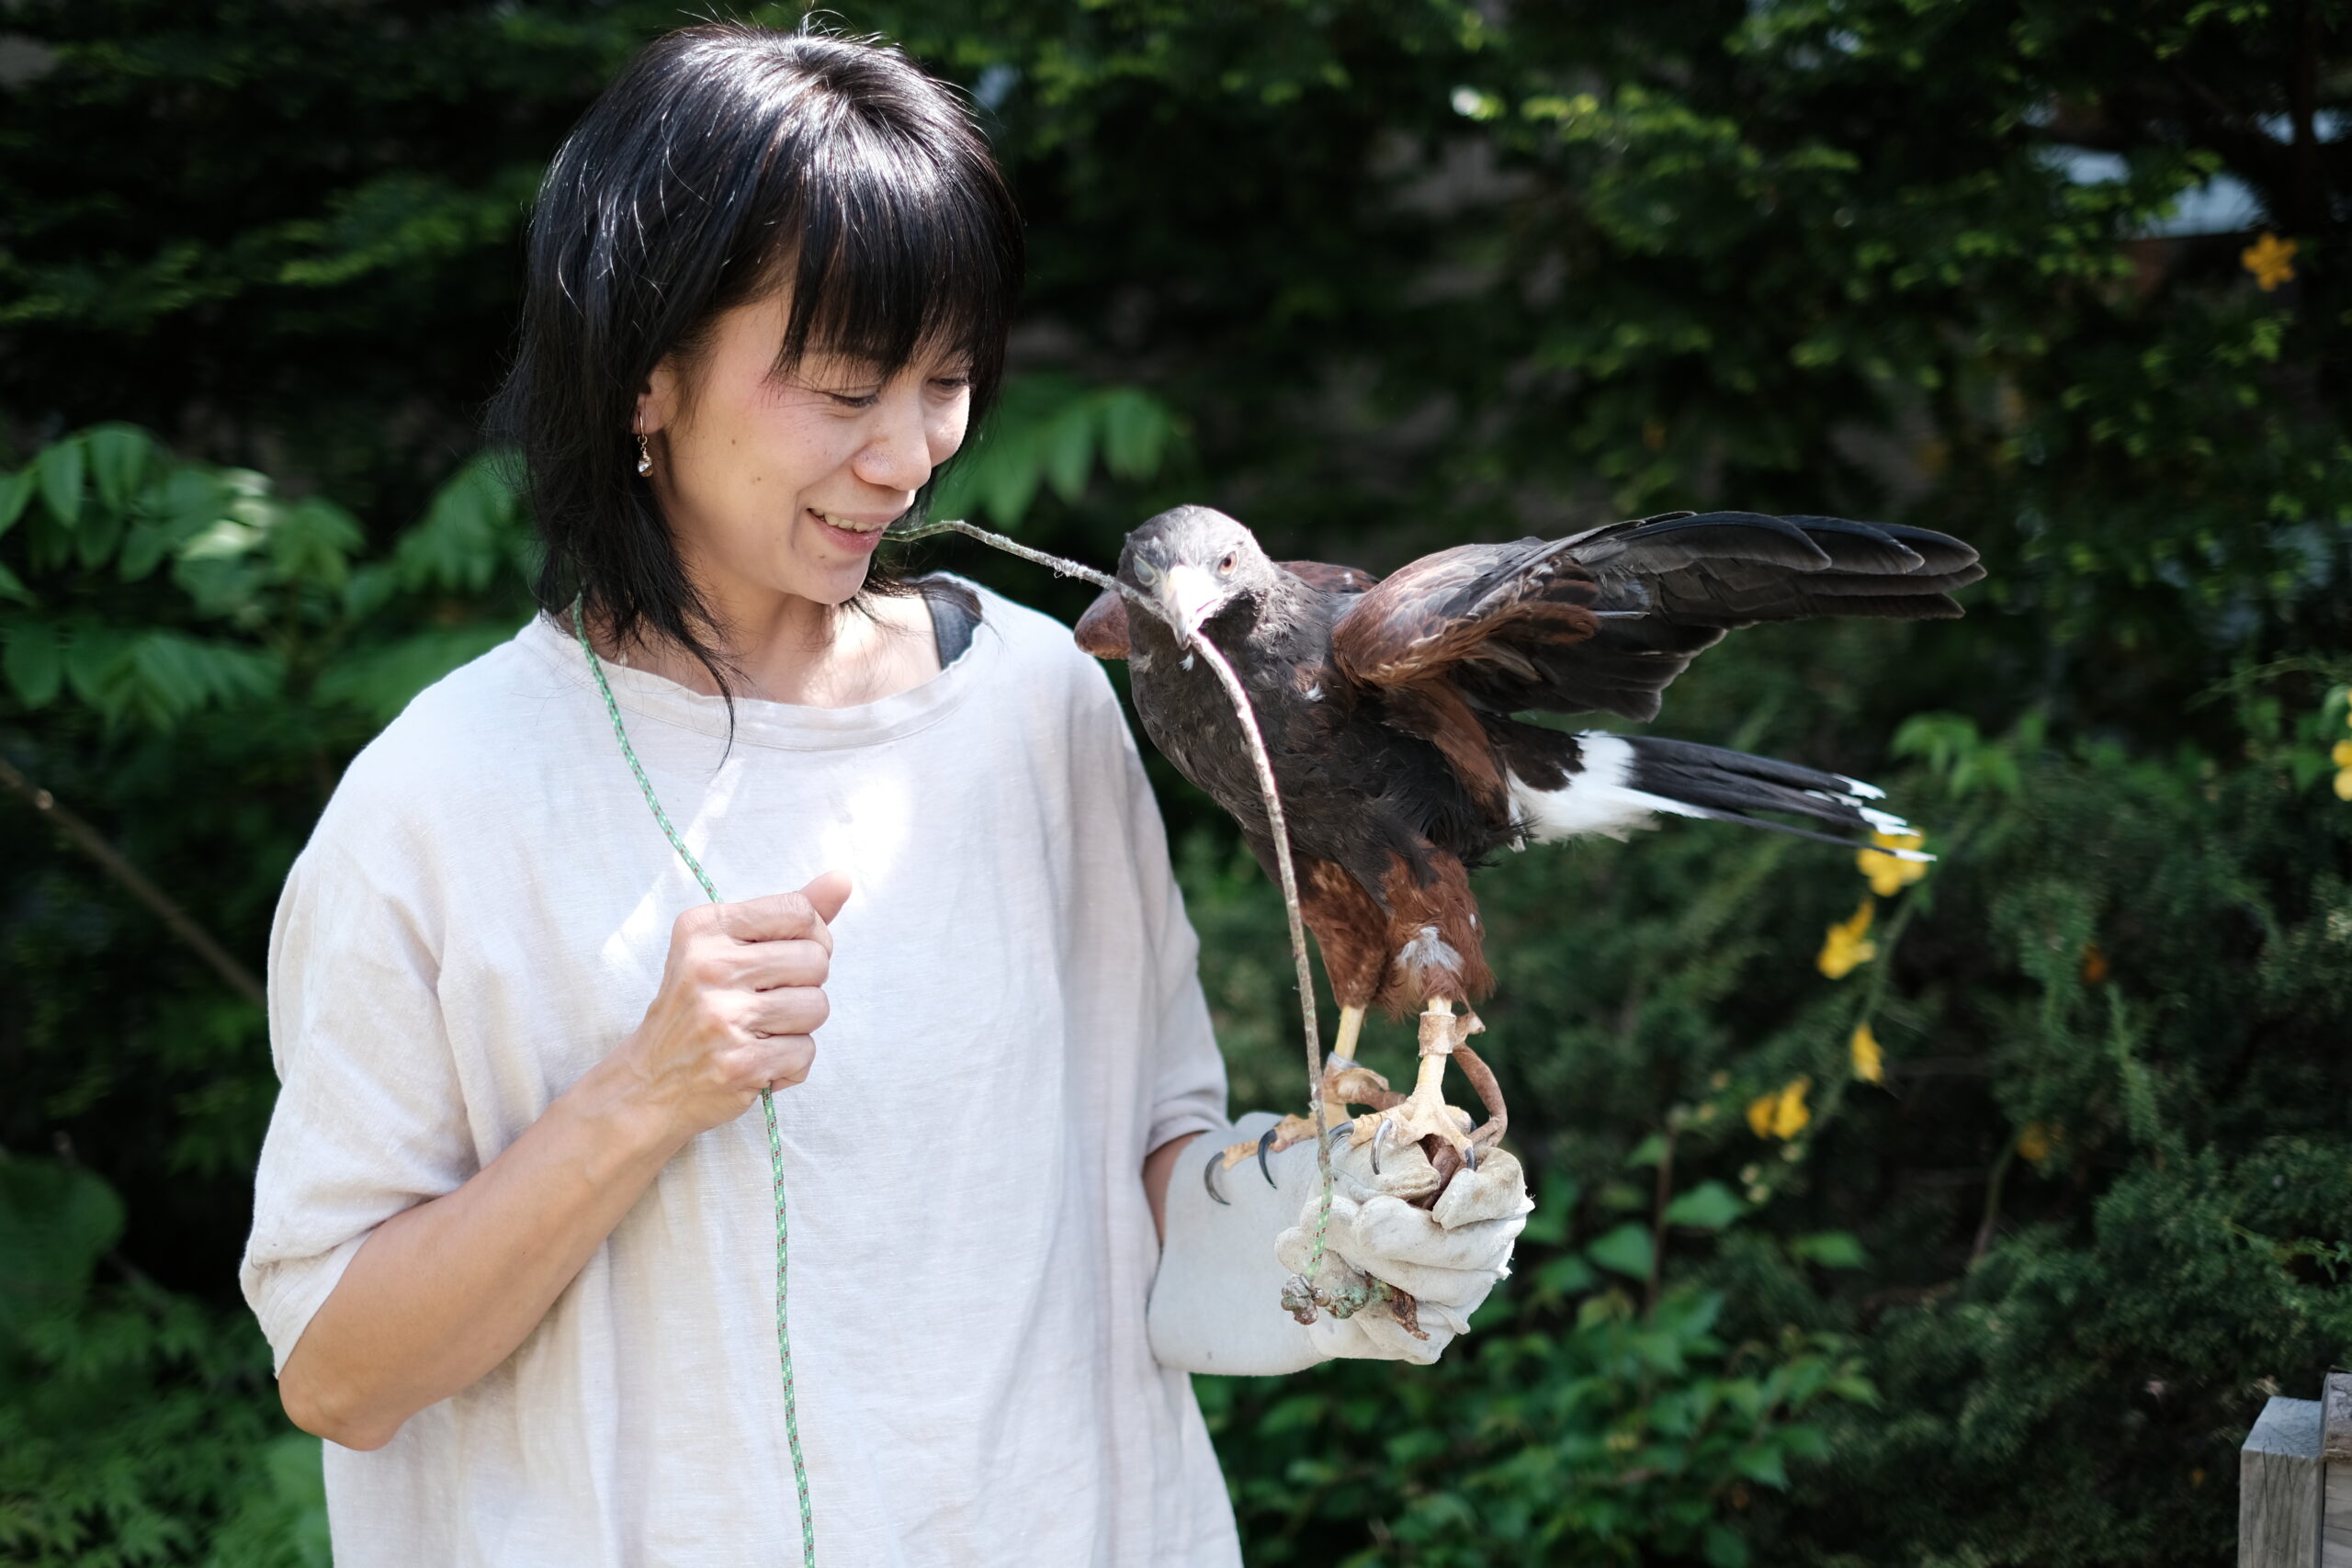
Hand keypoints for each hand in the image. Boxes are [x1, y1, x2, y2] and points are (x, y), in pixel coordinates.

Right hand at [606, 871, 851, 1145]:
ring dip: (800, 1025)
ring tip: (761, 1031)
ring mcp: (722, 1017)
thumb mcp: (727, 948)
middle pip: (815, 960)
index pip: (798, 911)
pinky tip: (759, 1061)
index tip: (788, 958)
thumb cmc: (698, 1007)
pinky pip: (805, 1052)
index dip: (812, 936)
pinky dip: (791, 1062)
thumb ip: (788, 914)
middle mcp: (708, 967)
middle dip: (805, 984)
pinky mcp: (739, 1063)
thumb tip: (843, 879)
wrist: (648, 1083)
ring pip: (817, 1006)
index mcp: (704, 928)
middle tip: (767, 1000)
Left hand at [1273, 1136, 1529, 1363]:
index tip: (1442, 1208)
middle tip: (1352, 1221)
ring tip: (1302, 1241)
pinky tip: (1326, 1289)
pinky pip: (1413, 1340)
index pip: (1502, 1188)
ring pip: (1441, 1294)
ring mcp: (1462, 1292)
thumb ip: (1383, 1168)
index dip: (1480, 1200)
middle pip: (1471, 1251)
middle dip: (1407, 1239)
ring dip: (1371, 1270)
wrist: (1301, 1225)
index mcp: (1476, 1179)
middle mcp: (1482, 1239)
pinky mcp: (1428, 1335)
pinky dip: (1368, 1315)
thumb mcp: (1356, 1151)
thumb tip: (1392, 1203)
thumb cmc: (1339, 1171)